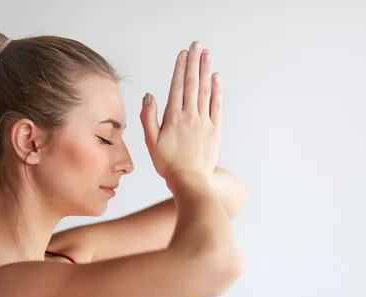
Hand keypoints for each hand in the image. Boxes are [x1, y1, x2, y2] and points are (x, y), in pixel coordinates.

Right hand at [140, 41, 221, 182]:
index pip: (177, 86)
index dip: (180, 68)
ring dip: (206, 70)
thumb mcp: (151, 142)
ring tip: (207, 54)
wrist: (189, 181)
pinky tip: (216, 78)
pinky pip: (217, 105)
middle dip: (194, 63)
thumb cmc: (168, 164)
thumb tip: (149, 96)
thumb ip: (148, 117)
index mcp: (173, 117)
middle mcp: (190, 116)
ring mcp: (204, 122)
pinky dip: (217, 90)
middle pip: (192, 84)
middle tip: (197, 45)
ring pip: (205, 91)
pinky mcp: (215, 130)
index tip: (183, 54)